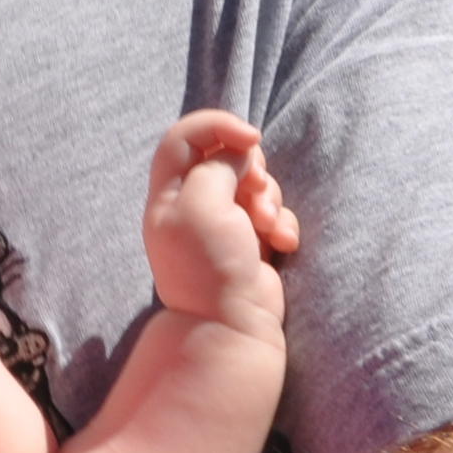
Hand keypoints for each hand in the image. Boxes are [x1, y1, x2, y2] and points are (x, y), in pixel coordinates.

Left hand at [143, 110, 298, 333]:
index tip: (250, 139)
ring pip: (257, 184)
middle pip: (228, 156)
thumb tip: (240, 156)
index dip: (219, 126)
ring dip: (270, 200)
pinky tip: (282, 244)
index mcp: (170, 192)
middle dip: (252, 168)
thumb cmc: (208, 262)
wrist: (230, 325)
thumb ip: (218, 164)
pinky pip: (275, 214)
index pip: (186, 136)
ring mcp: (226, 224)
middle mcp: (195, 204)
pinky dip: (282, 225)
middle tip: (254, 191)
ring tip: (267, 227)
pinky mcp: (253, 242)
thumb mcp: (201, 202)